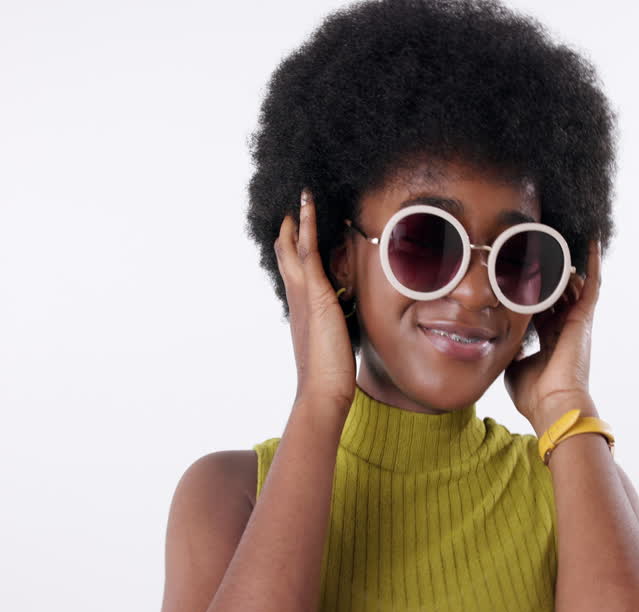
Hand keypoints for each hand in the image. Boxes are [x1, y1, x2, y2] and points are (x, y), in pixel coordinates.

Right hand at [274, 188, 357, 411]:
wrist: (323, 390)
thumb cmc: (332, 372)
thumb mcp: (339, 336)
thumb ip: (341, 319)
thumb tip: (351, 310)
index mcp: (303, 307)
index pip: (296, 269)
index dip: (296, 247)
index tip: (301, 227)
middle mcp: (298, 297)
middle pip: (287, 253)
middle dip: (291, 227)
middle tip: (295, 203)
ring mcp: (303, 294)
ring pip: (294, 246)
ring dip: (298, 218)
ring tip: (302, 194)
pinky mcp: (315, 293)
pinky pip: (307, 251)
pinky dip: (307, 226)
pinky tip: (308, 206)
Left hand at [503, 239, 603, 428]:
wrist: (553, 405)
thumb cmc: (534, 394)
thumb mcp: (514, 366)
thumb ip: (510, 349)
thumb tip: (498, 339)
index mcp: (550, 338)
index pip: (542, 306)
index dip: (534, 290)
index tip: (521, 273)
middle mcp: (565, 327)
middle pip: (558, 291)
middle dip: (549, 272)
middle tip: (537, 249)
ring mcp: (577, 321)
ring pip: (573, 284)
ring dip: (564, 264)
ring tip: (556, 239)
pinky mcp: (584, 317)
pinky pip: (593, 284)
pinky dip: (594, 263)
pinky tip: (592, 241)